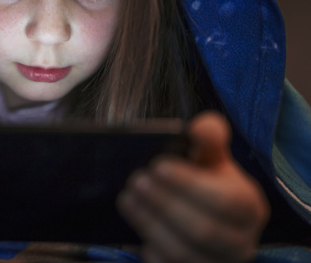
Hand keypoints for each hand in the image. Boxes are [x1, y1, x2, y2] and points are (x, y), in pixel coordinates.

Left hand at [117, 112, 269, 262]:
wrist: (199, 212)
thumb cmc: (205, 179)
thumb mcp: (210, 156)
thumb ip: (208, 137)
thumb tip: (201, 127)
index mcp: (249, 208)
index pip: (225, 201)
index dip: (189, 185)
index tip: (157, 166)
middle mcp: (240, 243)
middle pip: (202, 230)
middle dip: (164, 204)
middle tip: (136, 181)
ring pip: (183, 253)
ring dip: (150, 224)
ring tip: (127, 198)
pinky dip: (150, 249)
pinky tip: (136, 226)